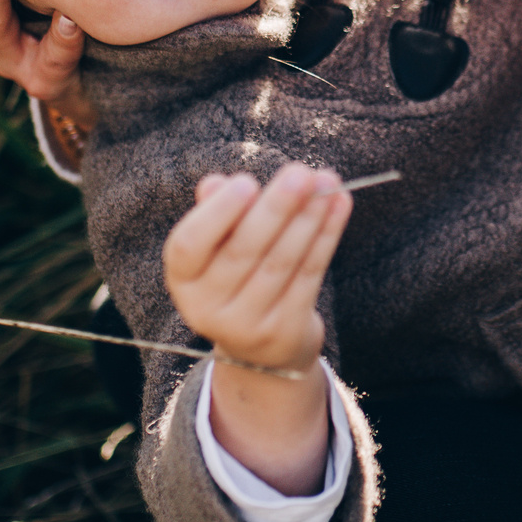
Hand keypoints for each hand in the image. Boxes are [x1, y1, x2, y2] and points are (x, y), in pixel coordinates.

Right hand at [162, 164, 351, 493]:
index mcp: (182, 279)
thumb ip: (215, 213)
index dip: (218, 213)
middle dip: (277, 208)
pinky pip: (309, 275)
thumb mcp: (217, 247)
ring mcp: (246, 325)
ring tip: (327, 181)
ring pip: (282, 262)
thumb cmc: (237, 275)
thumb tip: (215, 183)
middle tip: (301, 173)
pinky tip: (339, 205)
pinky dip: (327, 236)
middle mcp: (206, 308)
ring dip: (309, 217)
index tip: (248, 181)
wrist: (261, 348)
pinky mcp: (284, 331)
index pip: (189, 244)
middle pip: (243, 251)